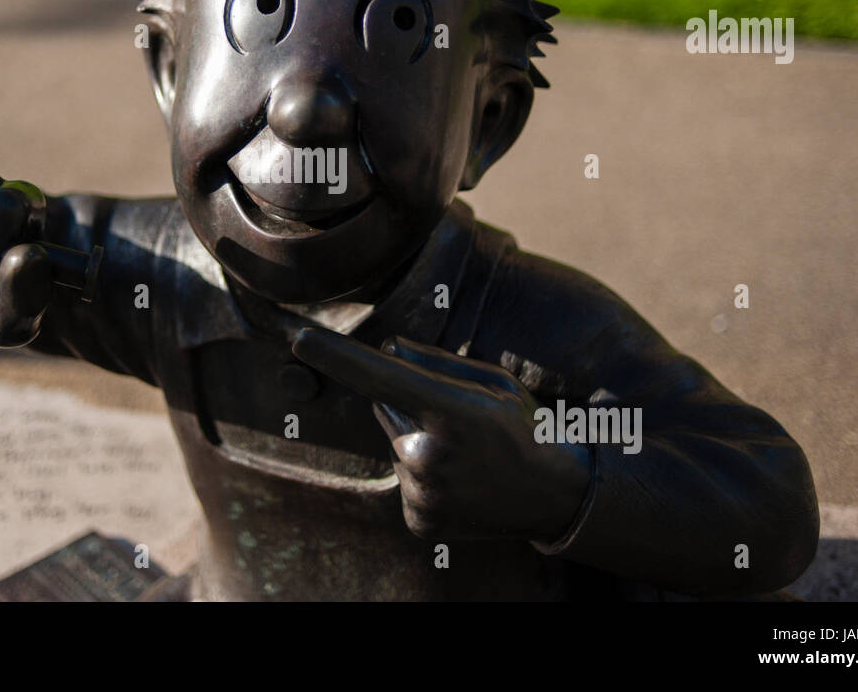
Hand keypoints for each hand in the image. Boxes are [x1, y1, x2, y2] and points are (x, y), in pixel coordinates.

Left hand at [292, 328, 591, 542]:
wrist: (556, 497)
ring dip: (417, 440)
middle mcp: (430, 455)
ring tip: (464, 454)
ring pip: (394, 444)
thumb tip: (387, 347)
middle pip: (386, 407)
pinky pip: (403, 480)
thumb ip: (435, 362)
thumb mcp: (493, 383)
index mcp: (451, 412)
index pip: (380, 376)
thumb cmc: (524, 427)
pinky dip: (423, 476)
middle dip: (409, 405)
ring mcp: (423, 494)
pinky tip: (460, 480)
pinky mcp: (418, 519)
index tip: (301, 338)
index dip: (336, 356)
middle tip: (458, 421)